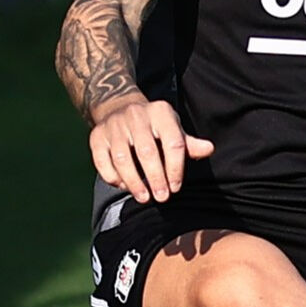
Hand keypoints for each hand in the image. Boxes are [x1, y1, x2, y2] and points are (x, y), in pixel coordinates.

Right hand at [89, 96, 211, 201]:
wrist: (119, 108)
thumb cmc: (155, 126)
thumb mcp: (174, 129)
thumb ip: (189, 144)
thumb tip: (209, 149)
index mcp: (161, 113)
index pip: (173, 143)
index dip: (176, 168)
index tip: (176, 187)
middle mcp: (136, 116)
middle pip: (147, 152)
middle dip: (156, 178)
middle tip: (162, 197)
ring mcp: (114, 126)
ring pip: (122, 158)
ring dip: (134, 181)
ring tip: (144, 197)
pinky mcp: (96, 136)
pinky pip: (101, 160)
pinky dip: (112, 176)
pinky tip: (123, 187)